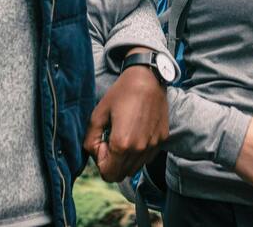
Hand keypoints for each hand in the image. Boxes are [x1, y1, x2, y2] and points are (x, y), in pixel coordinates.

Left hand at [84, 50, 168, 181]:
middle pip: (121, 175)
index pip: (108, 174)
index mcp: (122, 144)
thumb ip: (90, 139)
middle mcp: (139, 149)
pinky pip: (146, 158)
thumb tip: (94, 153)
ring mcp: (153, 146)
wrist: (148, 78)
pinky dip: (138, 152)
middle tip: (110, 140)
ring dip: (125, 159)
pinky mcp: (162, 140)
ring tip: (123, 135)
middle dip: (112, 163)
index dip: (100, 162)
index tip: (102, 142)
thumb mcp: (98, 114)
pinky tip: (136, 132)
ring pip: (134, 168)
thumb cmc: (121, 93)